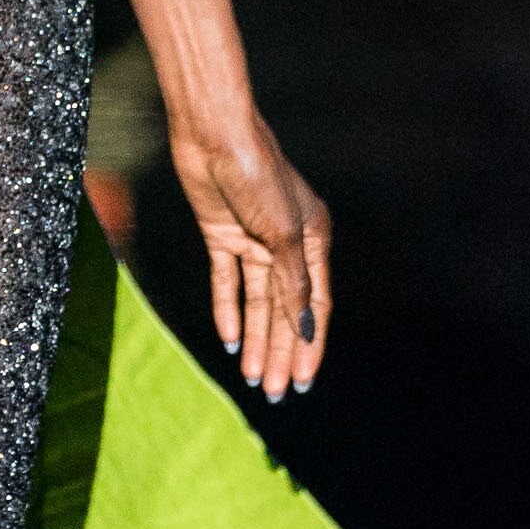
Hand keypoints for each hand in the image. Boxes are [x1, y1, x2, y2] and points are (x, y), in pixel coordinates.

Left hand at [167, 97, 331, 399]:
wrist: (214, 137)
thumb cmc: (259, 175)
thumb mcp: (282, 234)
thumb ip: (293, 285)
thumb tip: (306, 330)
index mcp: (313, 241)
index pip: (314, 306)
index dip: (308, 346)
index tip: (302, 381)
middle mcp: (287, 245)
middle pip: (285, 310)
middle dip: (280, 352)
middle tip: (274, 392)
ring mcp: (253, 241)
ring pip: (257, 302)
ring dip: (256, 339)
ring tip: (253, 377)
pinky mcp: (222, 235)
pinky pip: (227, 282)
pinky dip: (228, 310)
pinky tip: (230, 340)